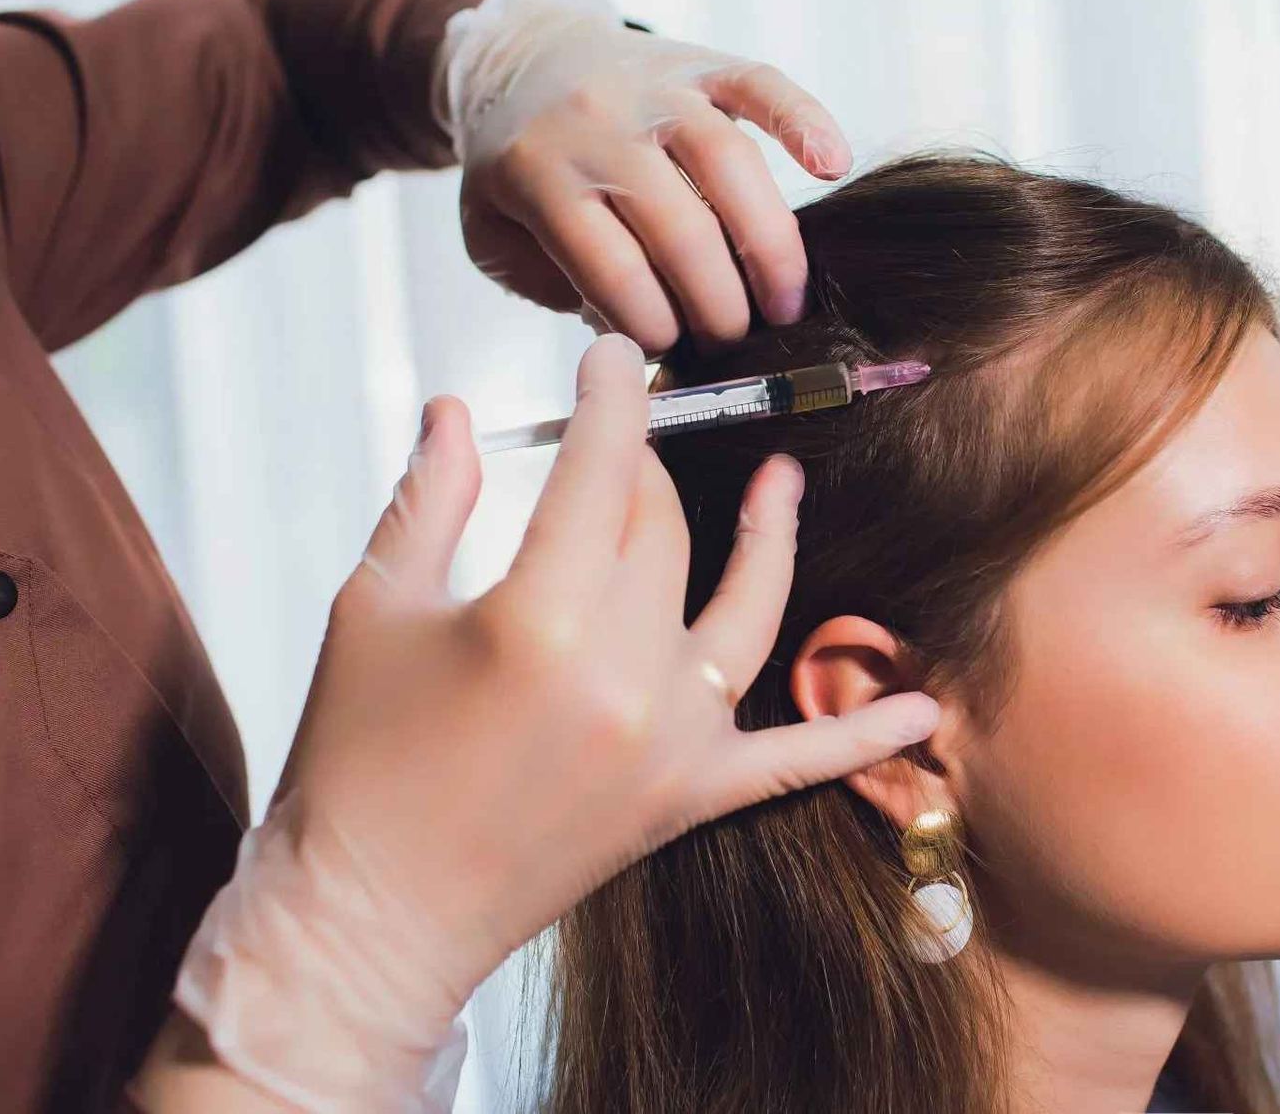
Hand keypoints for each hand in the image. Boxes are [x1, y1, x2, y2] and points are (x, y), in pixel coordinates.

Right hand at [137, 334, 937, 1110]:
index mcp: (537, 617)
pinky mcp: (689, 799)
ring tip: (784, 483)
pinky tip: (924, 709)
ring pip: (743, 608)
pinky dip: (862, 737)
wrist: (371, 919)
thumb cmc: (356, 766)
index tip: (613, 361)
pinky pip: (796, 758)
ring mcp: (670, 740)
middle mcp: (624, 673)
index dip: (610, 399)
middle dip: (638, 472)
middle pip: (660, 529)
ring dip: (769, 539)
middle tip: (612, 445)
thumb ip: (428, 498)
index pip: (599, 469)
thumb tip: (457, 412)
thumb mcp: (373, 610)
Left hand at [442, 0, 849, 351]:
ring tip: (786, 304)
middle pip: (681, 230)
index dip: (654, 328)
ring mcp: (656, 89)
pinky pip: (761, 86)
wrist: (521, 52)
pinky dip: (805, 120)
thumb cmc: (518, 162)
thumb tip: (629, 331)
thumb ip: (550, 285)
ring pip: (730, 165)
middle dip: (718, 306)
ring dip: (770, 247)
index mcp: (539, 173)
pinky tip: (833, 165)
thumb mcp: (493, 232)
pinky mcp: (701, 64)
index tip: (671, 355)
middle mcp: (600, 125)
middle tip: (733, 344)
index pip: (615, 272)